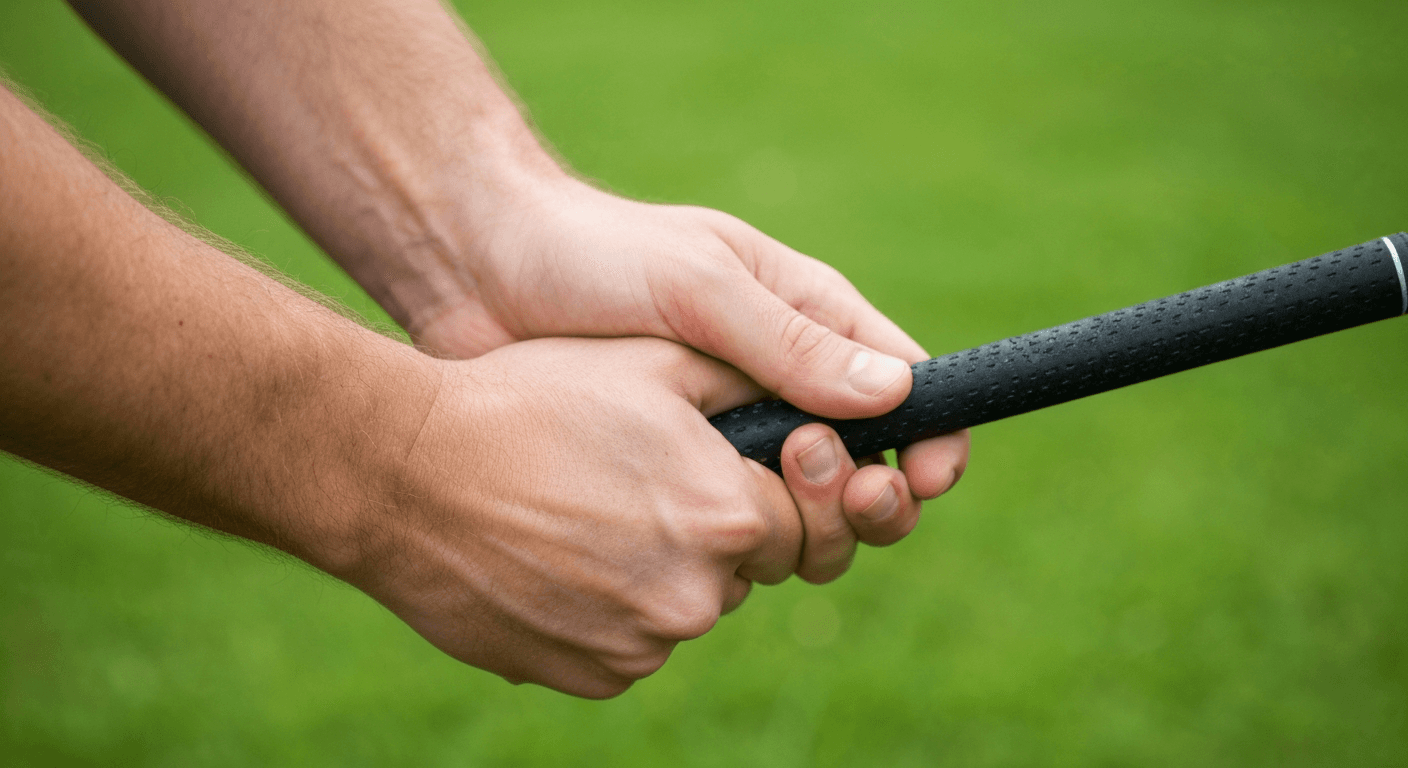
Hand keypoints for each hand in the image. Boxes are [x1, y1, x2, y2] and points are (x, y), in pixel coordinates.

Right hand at [339, 337, 941, 696]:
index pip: (801, 513)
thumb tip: (858, 393)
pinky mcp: (591, 678)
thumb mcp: (652, 360)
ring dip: (661, 564)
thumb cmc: (529, 400)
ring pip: (687, 603)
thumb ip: (762, 377)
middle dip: (718, 522)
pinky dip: (613, 606)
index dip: (770, 479)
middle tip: (648, 477)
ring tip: (589, 506)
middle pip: (747, 564)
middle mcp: (696, 597)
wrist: (402, 473)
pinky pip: (632, 642)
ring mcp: (640, 648)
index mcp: (726, 517)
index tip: (722, 457)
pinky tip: (561, 551)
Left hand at [416, 177, 968, 505]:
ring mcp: (728, 437)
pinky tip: (712, 548)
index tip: (926, 480)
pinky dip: (743, 550)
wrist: (476, 277)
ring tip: (761, 508)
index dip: (932, 440)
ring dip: (811, 531)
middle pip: (868, 466)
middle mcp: (780, 384)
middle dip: (875, 497)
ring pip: (806, 514)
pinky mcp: (675, 478)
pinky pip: (734, 532)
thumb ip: (788, 339)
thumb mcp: (694, 282)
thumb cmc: (589, 256)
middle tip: (844, 497)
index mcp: (805, 320)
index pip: (906, 386)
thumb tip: (894, 396)